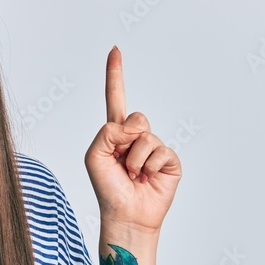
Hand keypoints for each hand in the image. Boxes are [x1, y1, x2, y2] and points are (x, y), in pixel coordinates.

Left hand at [84, 46, 181, 232]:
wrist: (126, 215)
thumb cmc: (107, 188)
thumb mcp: (94, 156)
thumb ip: (106, 132)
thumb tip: (132, 126)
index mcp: (115, 133)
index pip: (116, 98)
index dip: (115, 74)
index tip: (115, 50)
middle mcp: (136, 137)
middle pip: (138, 117)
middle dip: (127, 140)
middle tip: (122, 164)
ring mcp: (155, 148)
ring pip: (147, 137)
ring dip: (135, 160)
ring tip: (132, 175)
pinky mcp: (170, 161)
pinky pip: (161, 151)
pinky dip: (149, 166)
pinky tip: (147, 178)